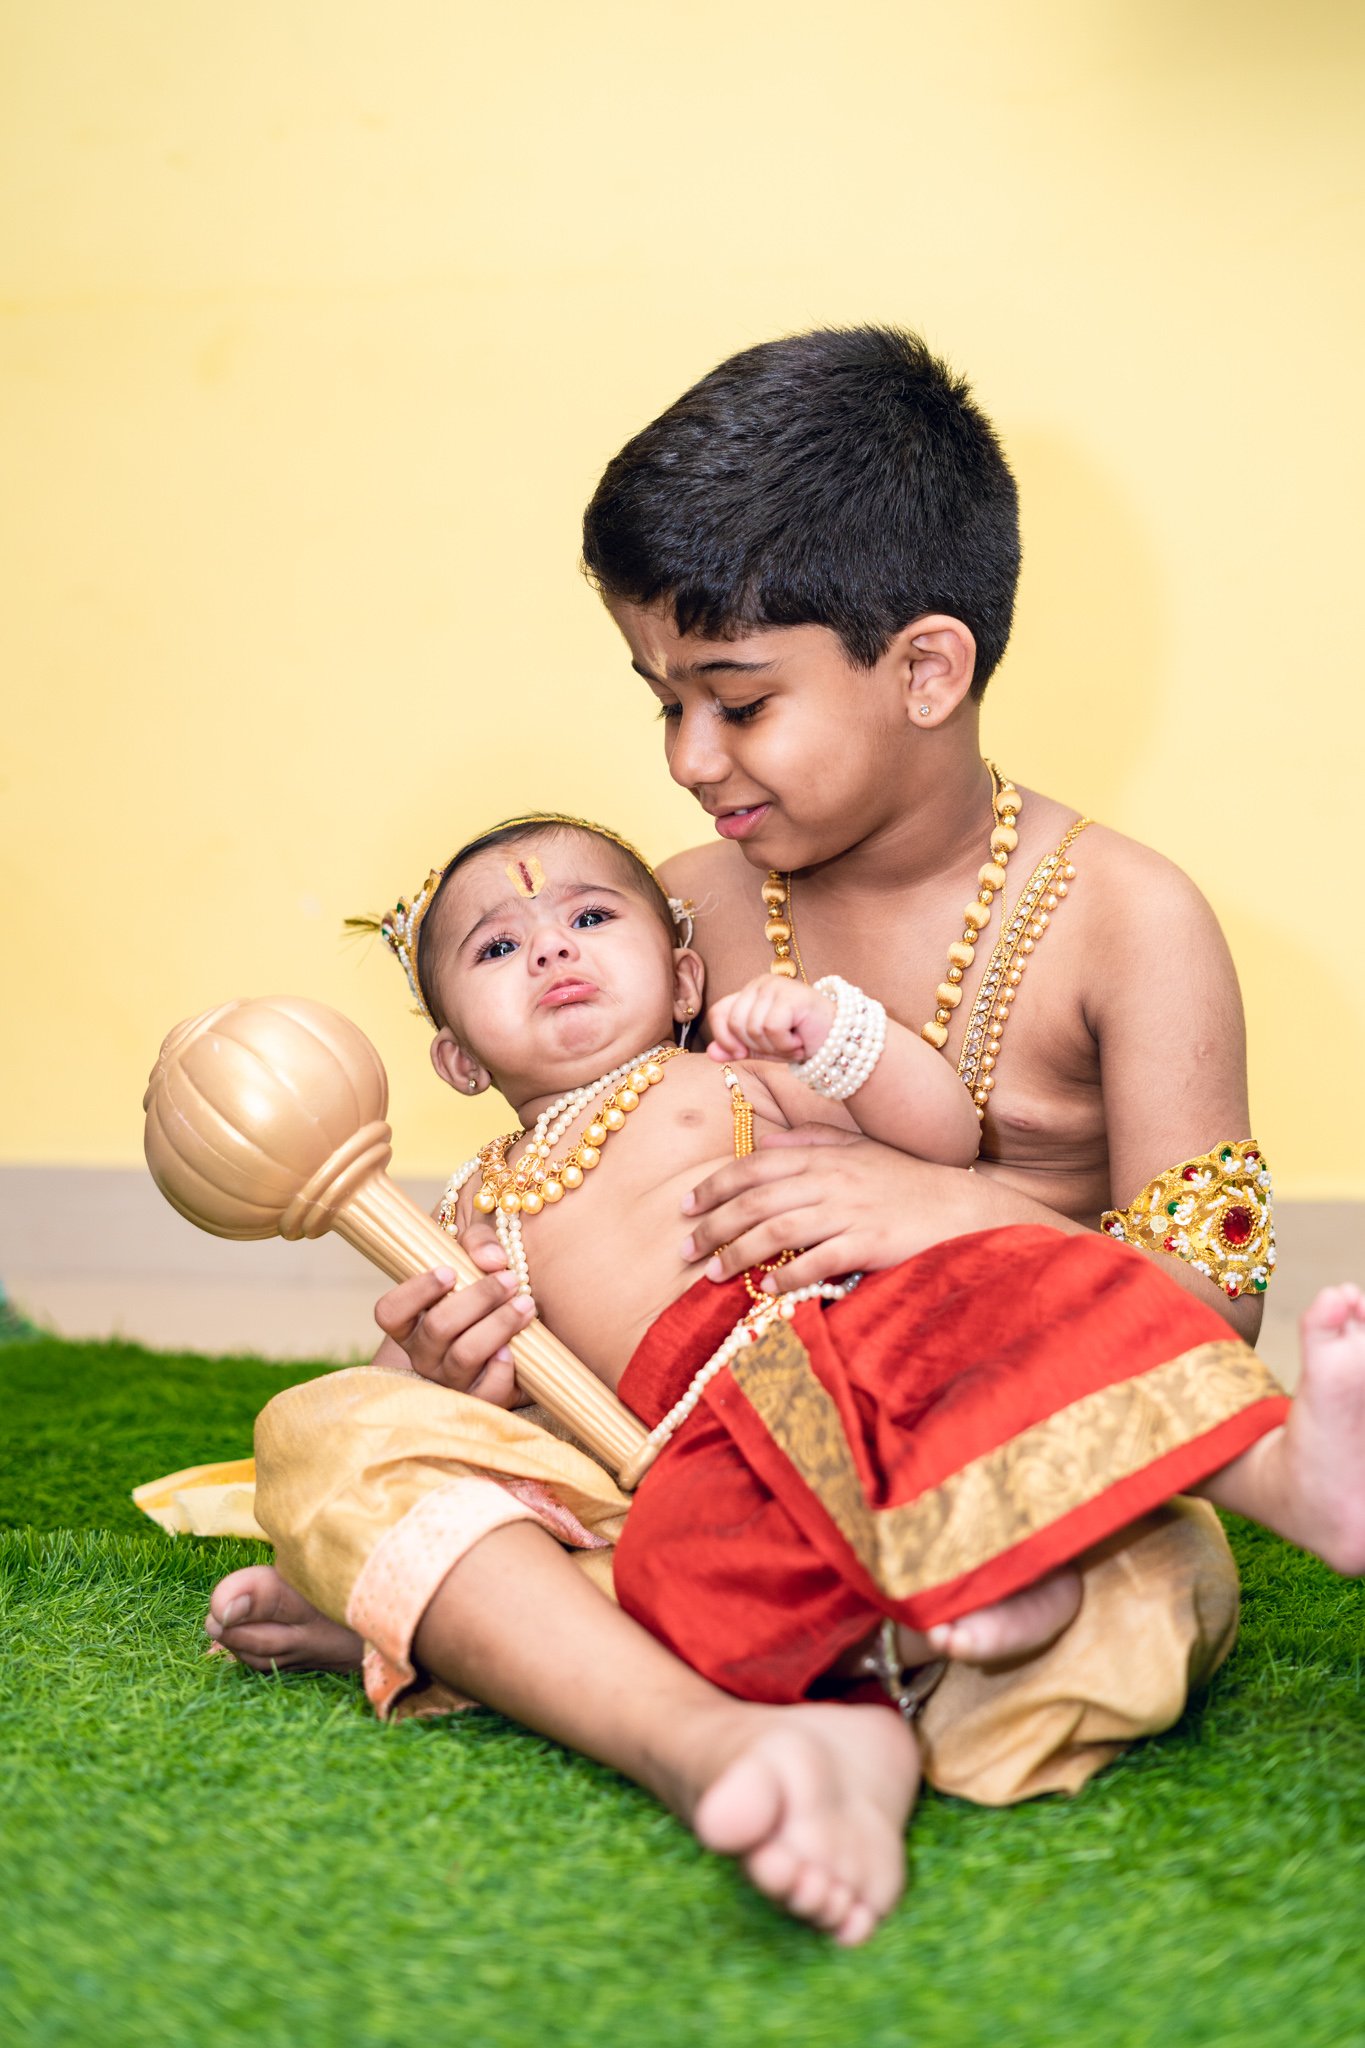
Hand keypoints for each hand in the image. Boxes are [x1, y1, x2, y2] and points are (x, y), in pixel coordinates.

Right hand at [373, 1221, 534, 1404]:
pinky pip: (487, 1392)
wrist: (517, 1336)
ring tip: (526, 1304)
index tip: (448, 1270)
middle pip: (438, 1328)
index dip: (414, 1291)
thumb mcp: (474, 1255)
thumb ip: (479, 1242)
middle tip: (509, 1280)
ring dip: (500, 1325)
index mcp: (412, 1323)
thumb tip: (493, 1260)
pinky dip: (503, 1369)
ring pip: (464, 1355)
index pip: (390, 1312)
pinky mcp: (480, 1398)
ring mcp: (450, 1380)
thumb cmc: (484, 1289)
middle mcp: (424, 1354)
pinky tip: (516, 1347)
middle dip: (479, 1298)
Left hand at [680, 1127, 985, 1290]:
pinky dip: (789, 1273)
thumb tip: (765, 1141)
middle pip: (755, 1200)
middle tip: (686, 1249)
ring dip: (739, 1253)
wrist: (962, 1208)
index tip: (686, 1207)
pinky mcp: (869, 1243)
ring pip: (777, 1229)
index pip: (754, 1167)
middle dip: (713, 1225)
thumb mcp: (858, 1151)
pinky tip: (769, 1287)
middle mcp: (830, 1180)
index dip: (715, 1186)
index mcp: (822, 1157)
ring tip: (714, 1274)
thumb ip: (810, 1142)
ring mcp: (850, 1211)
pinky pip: (819, 1259)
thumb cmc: (906, 1183)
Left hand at [706, 975, 835, 1064]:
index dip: (725, 1038)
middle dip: (756, 1046)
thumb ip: (735, 1048)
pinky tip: (800, 1040)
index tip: (742, 1054)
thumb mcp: (760, 1048)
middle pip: (735, 1023)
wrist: (837, 1043)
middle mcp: (760, 983)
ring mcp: (775, 986)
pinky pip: (772, 1028)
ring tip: (792, 1043)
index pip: (718, 1012)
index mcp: (749, 991)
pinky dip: (785, 1043)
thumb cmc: (798, 1041)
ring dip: (774, 1047)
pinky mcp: (790, 995)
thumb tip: (711, 1053)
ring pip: (753, 1028)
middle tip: (780, 1047)